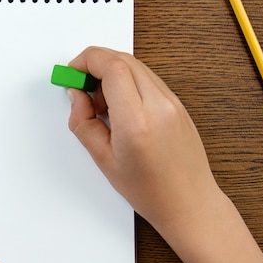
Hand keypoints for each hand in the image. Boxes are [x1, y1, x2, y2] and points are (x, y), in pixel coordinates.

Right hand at [67, 47, 227, 237]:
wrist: (190, 203)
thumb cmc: (150, 190)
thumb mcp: (104, 160)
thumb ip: (83, 122)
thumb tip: (76, 95)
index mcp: (137, 122)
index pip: (111, 67)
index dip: (86, 61)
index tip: (72, 72)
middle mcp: (159, 105)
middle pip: (123, 60)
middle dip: (95, 63)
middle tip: (80, 85)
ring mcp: (172, 102)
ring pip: (136, 66)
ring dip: (111, 72)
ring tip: (101, 104)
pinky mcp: (177, 104)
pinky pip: (147, 78)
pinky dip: (127, 81)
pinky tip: (119, 107)